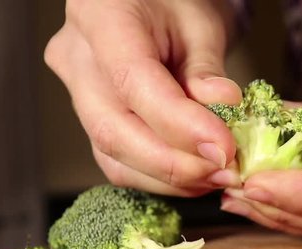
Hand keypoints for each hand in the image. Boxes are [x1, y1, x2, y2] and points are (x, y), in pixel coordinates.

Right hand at [45, 0, 241, 196]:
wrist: (150, 7)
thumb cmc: (176, 5)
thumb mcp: (200, 23)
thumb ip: (207, 68)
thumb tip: (221, 107)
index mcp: (100, 18)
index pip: (132, 83)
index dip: (180, 125)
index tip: (223, 149)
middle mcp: (76, 59)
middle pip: (113, 131)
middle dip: (175, 165)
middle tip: (226, 172)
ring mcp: (77, 95)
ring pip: (114, 157)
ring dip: (171, 178)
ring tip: (218, 175)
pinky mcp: (92, 121)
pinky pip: (120, 163)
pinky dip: (161, 177)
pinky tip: (196, 175)